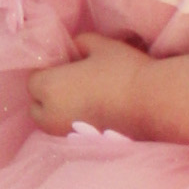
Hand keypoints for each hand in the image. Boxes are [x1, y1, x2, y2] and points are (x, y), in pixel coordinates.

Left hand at [29, 36, 155, 136]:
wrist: (154, 103)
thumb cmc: (125, 70)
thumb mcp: (100, 45)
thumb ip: (80, 43)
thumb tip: (73, 49)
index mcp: (48, 87)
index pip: (34, 80)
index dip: (49, 72)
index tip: (67, 67)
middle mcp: (50, 115)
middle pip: (37, 106)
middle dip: (48, 95)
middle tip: (73, 84)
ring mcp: (65, 133)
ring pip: (51, 123)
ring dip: (59, 112)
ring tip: (85, 99)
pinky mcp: (83, 145)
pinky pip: (69, 133)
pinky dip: (75, 125)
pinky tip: (95, 114)